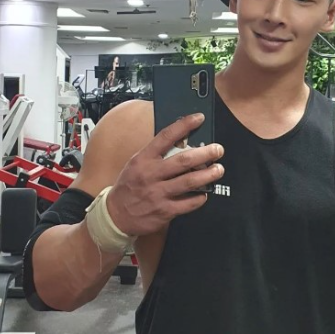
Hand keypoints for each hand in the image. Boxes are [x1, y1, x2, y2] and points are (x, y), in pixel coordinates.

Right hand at [106, 113, 223, 235]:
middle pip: (183, 160)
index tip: (198, 118)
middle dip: (205, 153)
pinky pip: (188, 203)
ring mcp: (158, 194)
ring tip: (218, 170)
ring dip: (208, 175)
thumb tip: (184, 144)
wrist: (116, 215)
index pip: (165, 137)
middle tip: (218, 150)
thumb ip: (156, 155)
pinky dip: (200, 197)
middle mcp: (151, 175)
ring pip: (189, 181)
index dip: (184, 125)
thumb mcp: (137, 164)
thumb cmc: (130, 186)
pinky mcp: (164, 211)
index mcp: (143, 159)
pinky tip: (205, 193)